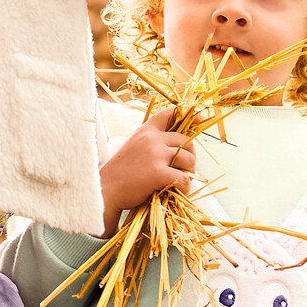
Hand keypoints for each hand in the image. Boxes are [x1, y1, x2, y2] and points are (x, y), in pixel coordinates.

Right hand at [98, 106, 194, 231]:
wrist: (104, 191)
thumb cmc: (119, 174)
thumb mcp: (133, 149)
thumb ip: (151, 144)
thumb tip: (177, 149)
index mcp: (145, 131)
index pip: (169, 114)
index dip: (188, 116)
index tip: (201, 120)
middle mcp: (152, 139)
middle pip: (186, 141)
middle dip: (191, 156)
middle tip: (186, 170)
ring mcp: (155, 155)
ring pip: (188, 160)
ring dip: (189, 173)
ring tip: (181, 183)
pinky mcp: (158, 173)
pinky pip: (183, 179)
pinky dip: (184, 188)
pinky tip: (177, 192)